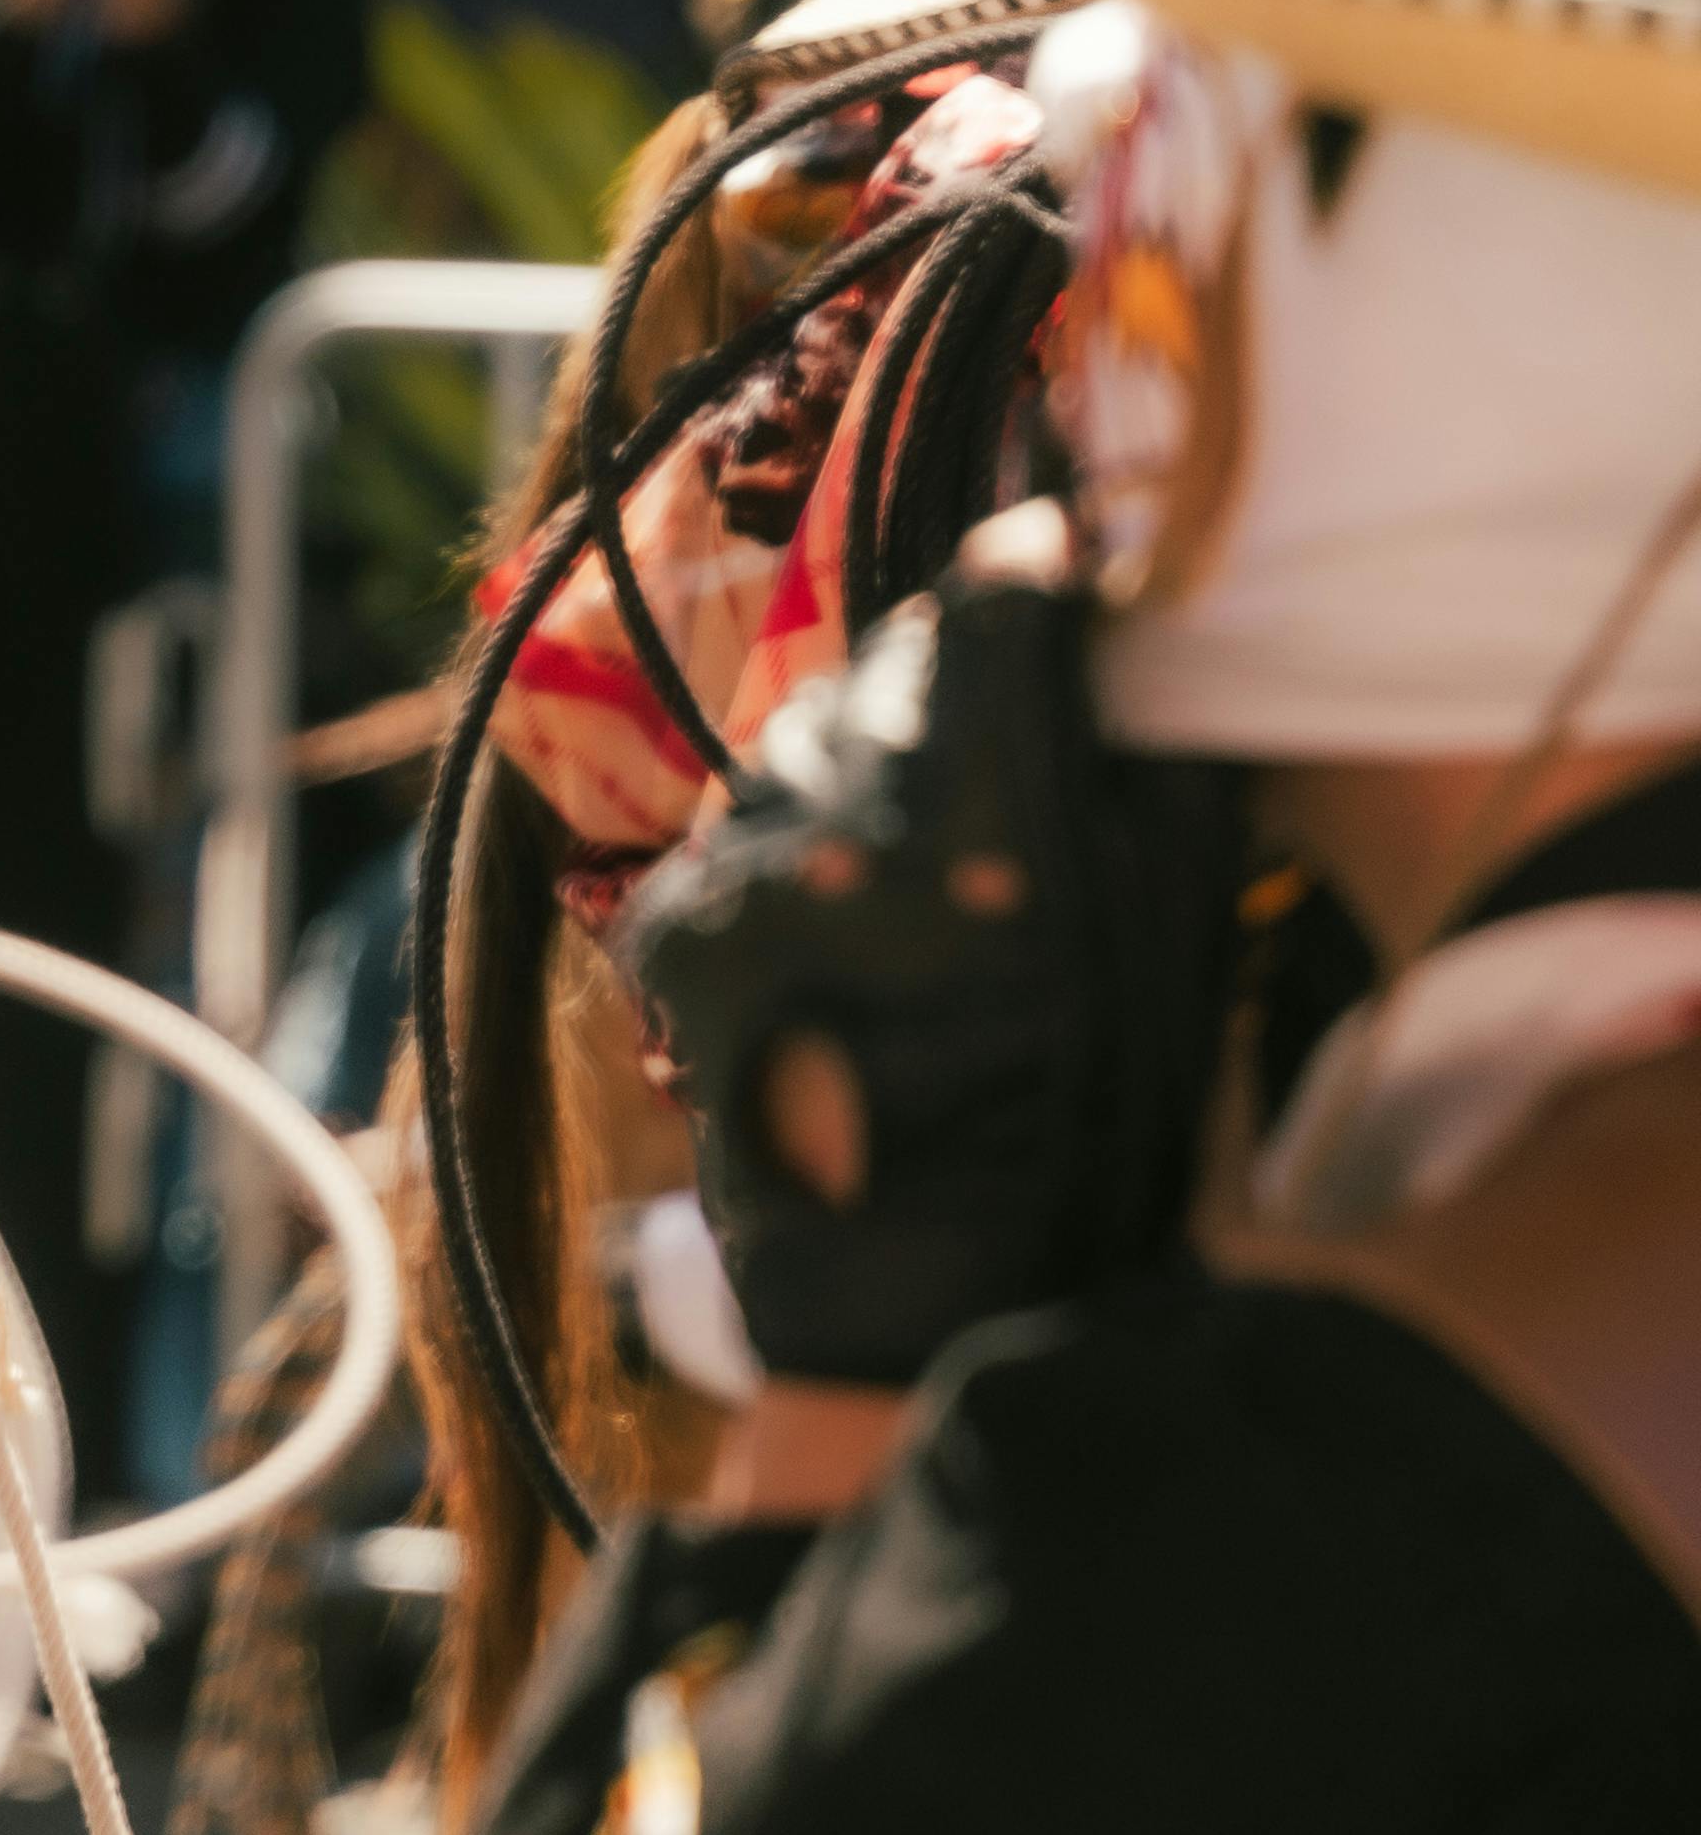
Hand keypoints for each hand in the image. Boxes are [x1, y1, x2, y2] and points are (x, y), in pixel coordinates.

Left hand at [616, 505, 1241, 1393]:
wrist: (908, 1298)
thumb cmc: (1082, 1137)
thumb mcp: (1165, 949)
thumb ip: (1147, 781)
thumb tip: (1119, 639)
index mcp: (975, 828)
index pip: (991, 619)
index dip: (1025, 565)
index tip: (1046, 536)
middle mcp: (830, 828)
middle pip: (890, 670)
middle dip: (949, 672)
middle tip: (1004, 704)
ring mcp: (732, 873)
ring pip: (801, 739)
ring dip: (862, 754)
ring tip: (924, 832)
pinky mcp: (669, 924)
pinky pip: (741, 827)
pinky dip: (797, 840)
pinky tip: (849, 899)